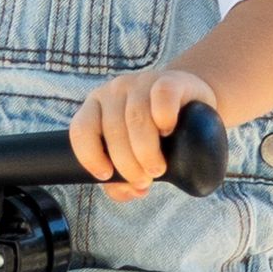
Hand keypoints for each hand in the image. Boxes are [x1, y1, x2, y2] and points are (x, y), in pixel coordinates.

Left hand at [73, 64, 219, 189]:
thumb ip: (123, 180)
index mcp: (97, 106)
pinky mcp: (170, 80)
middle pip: (113, 131)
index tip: (106, 175)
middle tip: (143, 181)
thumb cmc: (156, 135)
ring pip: (137, 118)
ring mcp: (141, 82)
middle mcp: (115, 91)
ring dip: (146, 151)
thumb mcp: (134, 155)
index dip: (90, 156)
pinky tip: (168, 132)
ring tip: (157, 169)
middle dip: (127, 164)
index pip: (81, 130)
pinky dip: (164, 118)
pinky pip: (162, 98)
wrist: (191, 103)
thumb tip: (131, 191)